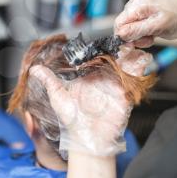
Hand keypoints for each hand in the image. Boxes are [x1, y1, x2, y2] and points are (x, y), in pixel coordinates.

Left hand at [29, 49, 150, 155]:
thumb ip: (49, 81)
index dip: (100, 47)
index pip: (96, 57)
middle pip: (114, 58)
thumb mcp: (58, 96)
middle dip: (119, 48)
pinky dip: (139, 68)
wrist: (87, 139)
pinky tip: (141, 59)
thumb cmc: (72, 119)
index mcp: (88, 76)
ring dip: (130, 54)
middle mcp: (102, 79)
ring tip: (131, 46)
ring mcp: (115, 85)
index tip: (103, 38)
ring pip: (126, 65)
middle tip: (122, 39)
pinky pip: (135, 79)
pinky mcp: (125, 94)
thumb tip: (34, 69)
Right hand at [115, 0, 176, 47]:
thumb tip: (120, 34)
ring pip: (129, 24)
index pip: (118, 24)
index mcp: (138, 5)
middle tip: (148, 39)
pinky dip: (142, 29)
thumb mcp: (158, 27)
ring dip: (139, 34)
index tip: (133, 45)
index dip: (123, 36)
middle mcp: (134, 1)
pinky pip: (135, 21)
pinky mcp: (140, 6)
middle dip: (133, 36)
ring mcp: (137, 3)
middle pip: (123, 24)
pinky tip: (152, 29)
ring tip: (152, 34)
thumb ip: (138, 30)